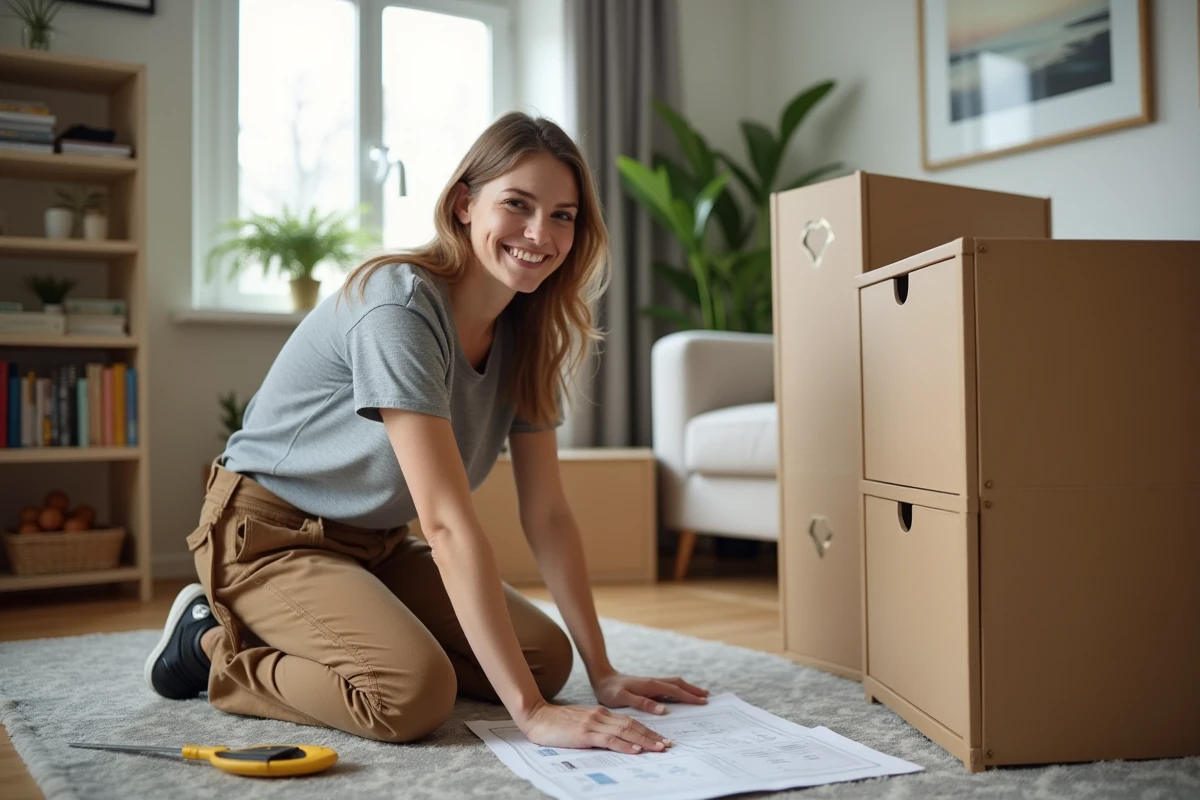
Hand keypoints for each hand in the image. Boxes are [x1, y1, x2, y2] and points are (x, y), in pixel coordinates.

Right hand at [518, 700, 672, 754]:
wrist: (536, 716)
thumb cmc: (555, 724)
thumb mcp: (580, 723)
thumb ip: (596, 728)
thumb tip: (613, 740)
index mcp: (600, 714)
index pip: (629, 722)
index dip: (646, 730)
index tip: (660, 739)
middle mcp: (600, 716)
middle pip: (632, 725)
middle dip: (652, 736)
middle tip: (667, 745)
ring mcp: (593, 724)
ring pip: (625, 731)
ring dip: (644, 741)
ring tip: (659, 748)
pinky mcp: (584, 733)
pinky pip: (609, 740)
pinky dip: (624, 745)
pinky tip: (635, 750)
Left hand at [591, 671, 708, 714]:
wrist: (601, 678)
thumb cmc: (610, 691)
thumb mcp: (623, 698)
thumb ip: (643, 703)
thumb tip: (664, 710)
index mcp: (650, 685)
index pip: (675, 691)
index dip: (690, 697)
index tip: (703, 702)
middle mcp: (653, 682)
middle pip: (678, 684)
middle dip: (693, 690)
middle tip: (708, 697)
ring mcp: (651, 682)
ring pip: (674, 683)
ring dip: (687, 688)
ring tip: (699, 693)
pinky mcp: (647, 685)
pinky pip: (668, 686)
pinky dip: (678, 689)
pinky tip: (679, 694)